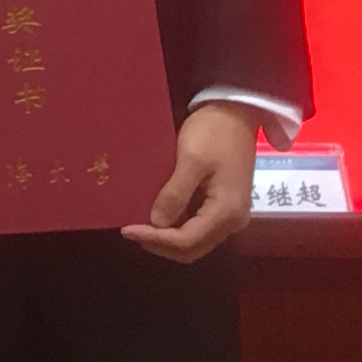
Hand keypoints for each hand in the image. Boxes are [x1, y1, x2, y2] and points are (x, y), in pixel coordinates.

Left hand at [124, 102, 260, 261]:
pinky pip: (197, 227)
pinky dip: (176, 228)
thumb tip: (157, 223)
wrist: (235, 113)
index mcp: (227, 212)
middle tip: (131, 231)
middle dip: (160, 244)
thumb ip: (176, 194)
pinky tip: (157, 217)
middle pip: (192, 248)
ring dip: (167, 239)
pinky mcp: (223, 206)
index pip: (187, 241)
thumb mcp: (192, 159)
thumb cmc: (213, 132)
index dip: (155, 239)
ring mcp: (229, 215)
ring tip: (140, 226)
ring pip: (195, 241)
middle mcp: (232, 221)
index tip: (126, 229)